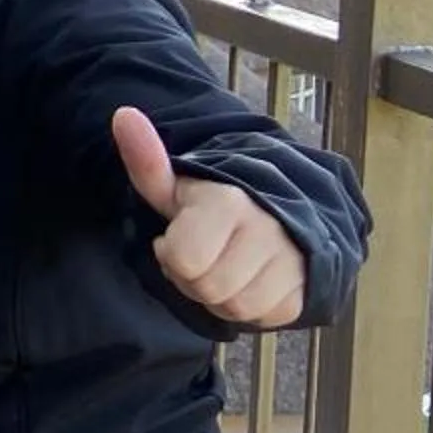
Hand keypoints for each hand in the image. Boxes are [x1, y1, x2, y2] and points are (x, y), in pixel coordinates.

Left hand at [113, 106, 307, 327]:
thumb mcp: (173, 185)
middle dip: (194, 280)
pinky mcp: (310, 286)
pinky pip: (267, 317)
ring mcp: (295, 259)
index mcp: (229, 202)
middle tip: (203, 257)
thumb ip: (146, 159)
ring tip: (226, 267)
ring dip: (222, 296)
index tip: (177, 237)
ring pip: (238, 308)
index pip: (183, 260)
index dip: (170, 255)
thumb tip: (122, 115)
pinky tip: (251, 281)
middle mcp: (269, 228)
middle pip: (210, 289)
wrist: (276, 210)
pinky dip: (252, 307)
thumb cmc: (209, 202)